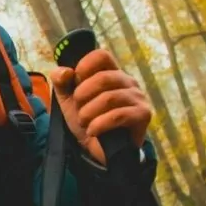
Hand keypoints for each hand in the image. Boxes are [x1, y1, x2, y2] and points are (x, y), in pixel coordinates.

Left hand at [48, 49, 151, 166]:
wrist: (98, 149)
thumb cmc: (87, 119)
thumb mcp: (68, 100)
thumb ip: (61, 82)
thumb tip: (65, 71)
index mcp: (110, 72)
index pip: (101, 55)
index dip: (84, 66)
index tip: (75, 82)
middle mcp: (127, 81)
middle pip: (104, 77)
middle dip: (83, 94)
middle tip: (78, 108)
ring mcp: (137, 97)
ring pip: (110, 98)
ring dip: (89, 112)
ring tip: (84, 122)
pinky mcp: (143, 115)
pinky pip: (119, 115)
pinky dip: (100, 124)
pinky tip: (92, 131)